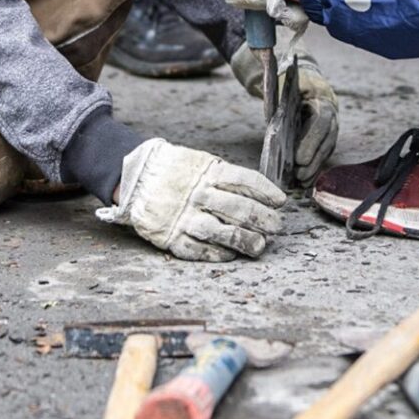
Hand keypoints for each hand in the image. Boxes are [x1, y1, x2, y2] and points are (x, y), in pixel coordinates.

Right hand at [95, 139, 286, 260]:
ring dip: (243, 240)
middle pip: (238, 209)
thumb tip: (264, 194)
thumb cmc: (178, 171)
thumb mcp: (203, 163)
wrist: (137, 179)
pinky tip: (231, 255)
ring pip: (220, 232)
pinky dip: (217, 253)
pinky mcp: (172, 237)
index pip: (245, 181)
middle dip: (262, 219)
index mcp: (208, 172)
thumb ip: (228, 177)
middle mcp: (198, 195)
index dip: (266, 192)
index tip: (281, 202)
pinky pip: (198, 249)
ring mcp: (185, 217)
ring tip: (260, 246)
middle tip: (277, 227)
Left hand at [230, 46, 339, 183]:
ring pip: (325, 152)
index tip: (299, 159)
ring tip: (300, 182)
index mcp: (322, 101)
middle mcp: (331, 118)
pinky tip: (304, 182)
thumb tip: (273, 118)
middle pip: (325, 142)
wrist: (308, 86)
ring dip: (314, 169)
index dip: (311, 142)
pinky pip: (322, 156)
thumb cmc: (293, 86)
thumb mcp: (286, 86)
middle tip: (298, 176)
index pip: (320, 122)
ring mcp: (331, 131)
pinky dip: (314, 169)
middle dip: (312, 161)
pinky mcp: (326, 141)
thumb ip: (281, 98)